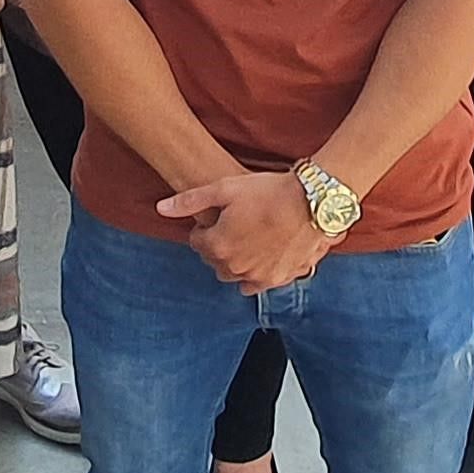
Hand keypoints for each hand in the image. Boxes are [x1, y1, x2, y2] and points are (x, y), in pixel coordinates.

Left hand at [159, 166, 334, 292]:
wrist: (312, 202)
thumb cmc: (268, 191)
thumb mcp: (224, 188)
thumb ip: (190, 201)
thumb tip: (161, 208)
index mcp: (217, 246)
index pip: (197, 242)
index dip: (206, 227)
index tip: (219, 216)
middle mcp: (234, 267)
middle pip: (214, 261)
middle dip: (219, 245)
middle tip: (234, 225)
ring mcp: (257, 277)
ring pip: (234, 274)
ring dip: (236, 260)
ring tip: (250, 237)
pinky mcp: (278, 279)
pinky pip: (257, 284)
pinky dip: (256, 273)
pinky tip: (263, 254)